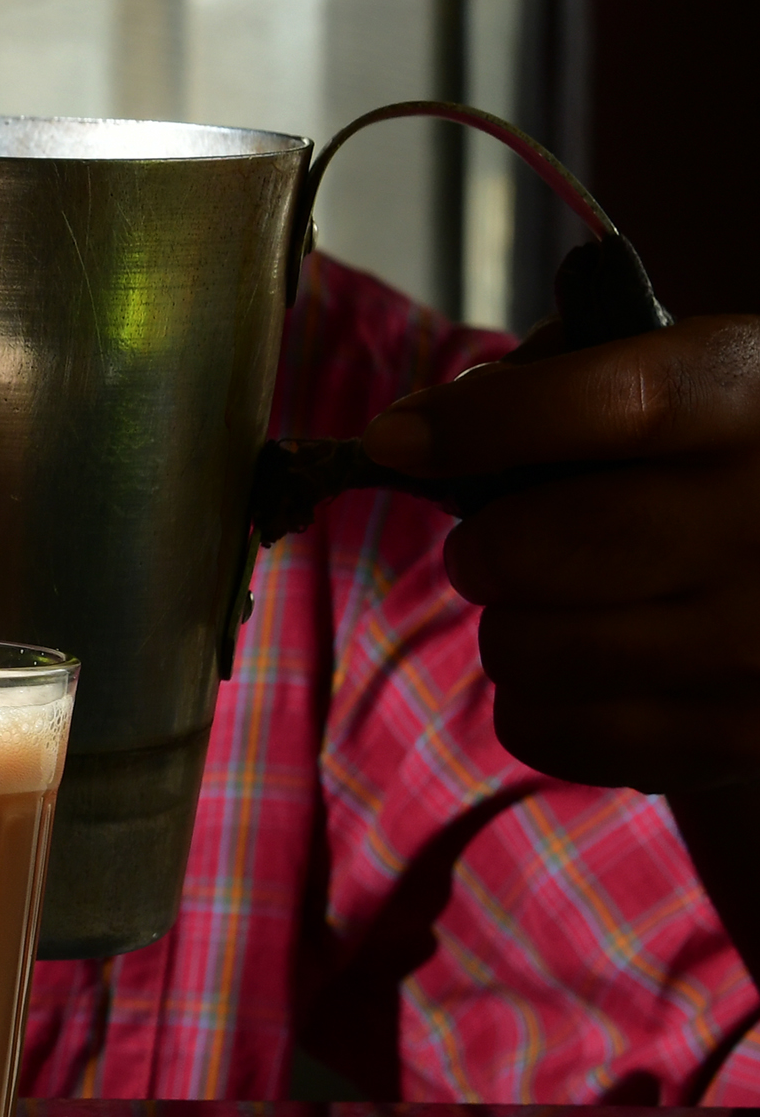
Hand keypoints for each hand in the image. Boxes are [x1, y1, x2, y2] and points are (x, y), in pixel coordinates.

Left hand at [361, 315, 759, 796]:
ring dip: (511, 627)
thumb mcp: (685, 377)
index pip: (609, 407)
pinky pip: (544, 730)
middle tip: (494, 547)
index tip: (393, 440)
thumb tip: (421, 434)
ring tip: (563, 606)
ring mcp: (752, 647)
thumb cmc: (721, 463)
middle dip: (481, 548)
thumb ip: (560, 376)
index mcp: (750, 405)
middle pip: (531, 550)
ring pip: (521, 649)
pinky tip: (585, 670)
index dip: (478, 425)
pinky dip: (534, 702)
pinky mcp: (731, 740)